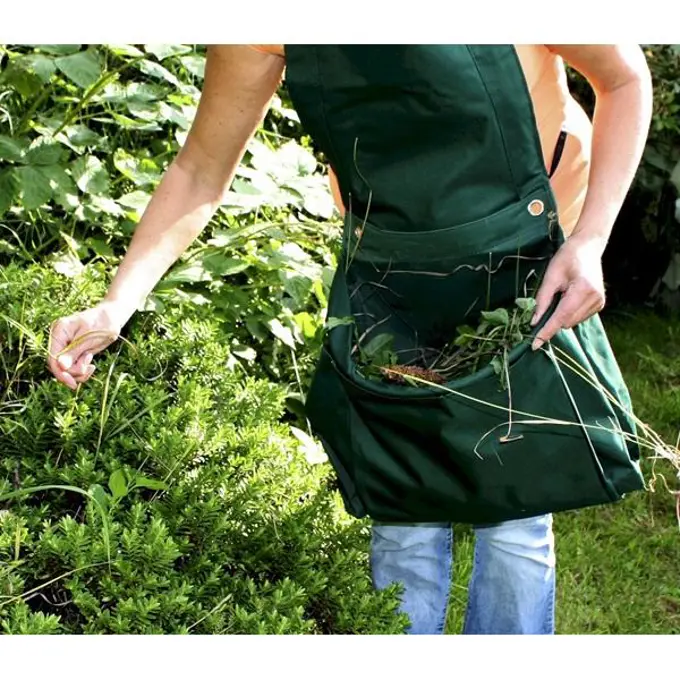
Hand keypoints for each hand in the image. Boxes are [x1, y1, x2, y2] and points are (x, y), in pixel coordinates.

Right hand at [48, 301, 127, 389]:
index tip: (73, 383)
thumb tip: (60, 366)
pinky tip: (91, 365)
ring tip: (91, 362)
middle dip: (73, 372)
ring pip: (66, 368)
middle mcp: (59, 338)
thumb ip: (74, 352)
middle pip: (58, 365)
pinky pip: (73, 367)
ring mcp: (65, 345)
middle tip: (91, 367)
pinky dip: (81, 370)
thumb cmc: (103, 323)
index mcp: (59, 330)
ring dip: (79, 372)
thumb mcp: (89, 338)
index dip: (60, 372)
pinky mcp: (72, 352)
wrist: (112, 317)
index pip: (53, 356)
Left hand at [530, 233, 605, 349]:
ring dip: (561, 315)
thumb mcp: (550, 277)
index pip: (561, 317)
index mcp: (582, 289)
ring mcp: (599, 302)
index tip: (534, 345)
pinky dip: (569, 313)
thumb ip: (542, 301)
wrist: (588, 247)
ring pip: (572, 322)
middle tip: (548, 300)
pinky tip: (569, 297)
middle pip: (566, 322)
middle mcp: (594, 298)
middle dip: (552, 319)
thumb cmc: (566, 258)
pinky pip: (578, 317)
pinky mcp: (599, 304)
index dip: (546, 332)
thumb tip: (533, 322)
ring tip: (562, 294)